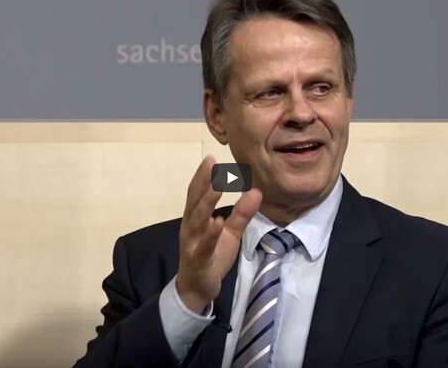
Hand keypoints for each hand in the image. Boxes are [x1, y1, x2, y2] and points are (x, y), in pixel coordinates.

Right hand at [175, 155, 261, 313]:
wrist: (197, 288)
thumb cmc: (212, 256)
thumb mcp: (231, 233)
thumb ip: (242, 213)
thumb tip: (256, 190)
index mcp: (196, 219)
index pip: (197, 194)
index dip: (202, 176)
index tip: (210, 158)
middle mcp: (190, 228)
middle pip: (195, 202)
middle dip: (203, 182)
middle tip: (211, 164)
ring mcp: (193, 244)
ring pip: (198, 220)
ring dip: (206, 202)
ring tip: (217, 186)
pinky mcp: (199, 260)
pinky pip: (204, 246)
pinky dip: (210, 234)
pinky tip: (217, 222)